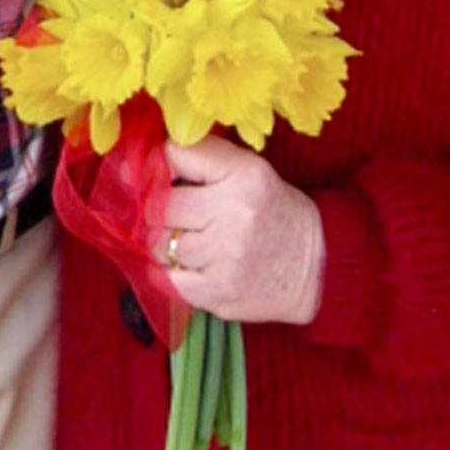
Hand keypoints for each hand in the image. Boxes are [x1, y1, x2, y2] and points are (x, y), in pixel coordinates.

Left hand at [155, 135, 324, 324]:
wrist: (317, 266)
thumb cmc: (271, 209)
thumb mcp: (244, 168)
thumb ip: (195, 156)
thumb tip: (132, 164)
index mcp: (244, 175)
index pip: (174, 158)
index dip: (153, 166)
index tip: (147, 175)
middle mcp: (235, 216)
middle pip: (161, 206)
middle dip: (154, 208)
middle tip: (162, 212)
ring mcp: (226, 259)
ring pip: (160, 244)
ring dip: (160, 241)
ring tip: (178, 238)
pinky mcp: (219, 293)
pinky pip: (168, 280)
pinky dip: (166, 272)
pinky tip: (183, 265)